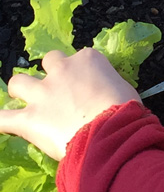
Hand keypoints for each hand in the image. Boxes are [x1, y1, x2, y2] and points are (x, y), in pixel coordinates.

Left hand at [0, 48, 140, 160]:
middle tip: (55, 89)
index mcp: (87, 60)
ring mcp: (42, 93)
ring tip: (22, 101)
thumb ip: (108, 87)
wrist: (109, 133)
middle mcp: (62, 70)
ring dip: (20, 91)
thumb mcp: (123, 89)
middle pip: (48, 61)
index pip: (80, 58)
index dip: (80, 72)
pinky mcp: (29, 119)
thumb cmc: (125, 110)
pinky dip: (0, 121)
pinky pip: (2, 119)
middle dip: (49, 72)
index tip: (84, 85)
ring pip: (18, 82)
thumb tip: (107, 97)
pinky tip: (1, 123)